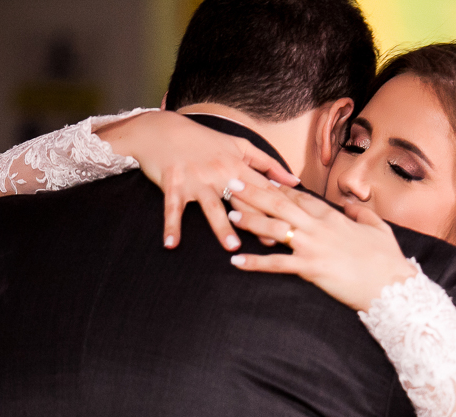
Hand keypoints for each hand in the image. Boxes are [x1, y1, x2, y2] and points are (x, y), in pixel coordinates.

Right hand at [96, 110, 300, 250]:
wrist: (162, 130)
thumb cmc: (203, 140)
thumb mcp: (239, 145)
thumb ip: (268, 164)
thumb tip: (293, 181)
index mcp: (237, 165)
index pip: (263, 190)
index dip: (279, 207)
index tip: (293, 226)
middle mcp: (218, 173)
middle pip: (243, 201)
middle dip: (258, 222)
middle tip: (271, 243)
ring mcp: (195, 180)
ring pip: (212, 207)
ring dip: (221, 227)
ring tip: (233, 247)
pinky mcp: (173, 185)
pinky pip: (172, 209)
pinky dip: (171, 226)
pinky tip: (171, 243)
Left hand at [225, 183, 418, 310]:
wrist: (393, 287)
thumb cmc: (388, 260)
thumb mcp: (379, 228)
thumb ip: (362, 213)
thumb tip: (350, 205)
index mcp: (335, 217)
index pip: (301, 197)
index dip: (278, 187)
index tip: (261, 179)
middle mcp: (320, 227)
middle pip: (281, 204)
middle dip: (255, 192)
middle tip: (233, 182)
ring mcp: (314, 246)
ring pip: (275, 229)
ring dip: (251, 221)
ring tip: (231, 215)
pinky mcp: (311, 268)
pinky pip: (277, 264)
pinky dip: (255, 263)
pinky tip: (237, 261)